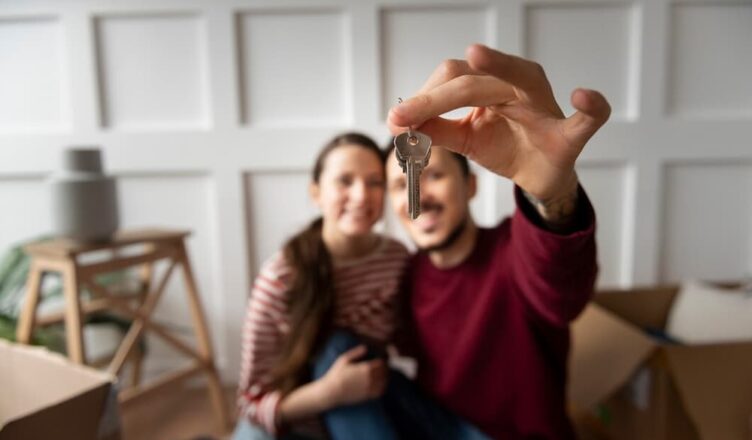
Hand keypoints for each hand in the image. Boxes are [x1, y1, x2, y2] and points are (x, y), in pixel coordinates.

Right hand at [319, 345, 387, 406]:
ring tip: (384, 376)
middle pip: (384, 372)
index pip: (381, 363)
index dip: (382, 361)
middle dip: (385, 369)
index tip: (381, 360)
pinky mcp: (367, 396)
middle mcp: (370, 378)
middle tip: (384, 367)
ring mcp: (369, 388)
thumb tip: (365, 347)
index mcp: (365, 368)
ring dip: (385, 378)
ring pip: (384, 382)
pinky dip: (383, 388)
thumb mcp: (343, 359)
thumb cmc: (336, 374)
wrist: (331, 391)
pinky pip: (380, 392)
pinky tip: (381, 385)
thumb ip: (355, 352)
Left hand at [387, 44, 610, 201]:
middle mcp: (520, 84)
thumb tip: (399, 122)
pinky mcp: (571, 134)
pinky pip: (589, 118)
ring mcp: (547, 106)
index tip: (394, 119)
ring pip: (521, 78)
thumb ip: (437, 129)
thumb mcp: (464, 140)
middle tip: (402, 117)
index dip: (422, 98)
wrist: (539, 176)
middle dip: (435, 97)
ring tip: (476, 56)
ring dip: (499, 66)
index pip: (453, 79)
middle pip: (474, 79)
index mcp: (493, 84)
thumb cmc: (504, 147)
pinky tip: (583, 97)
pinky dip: (591, 107)